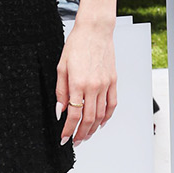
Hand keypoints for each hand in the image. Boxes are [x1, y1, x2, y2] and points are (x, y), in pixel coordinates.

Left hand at [56, 23, 116, 144]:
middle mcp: (93, 86)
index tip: (64, 138)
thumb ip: (60, 91)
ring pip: (101, 114)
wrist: (95, 31)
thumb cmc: (76, 45)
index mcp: (78, 83)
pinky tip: (101, 123)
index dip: (68, 130)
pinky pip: (112, 104)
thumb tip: (60, 110)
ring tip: (86, 135)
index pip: (73, 114)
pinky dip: (107, 116)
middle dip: (81, 133)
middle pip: (88, 119)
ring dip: (93, 128)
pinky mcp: (113, 81)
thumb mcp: (61, 67)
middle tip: (75, 141)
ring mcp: (105, 84)